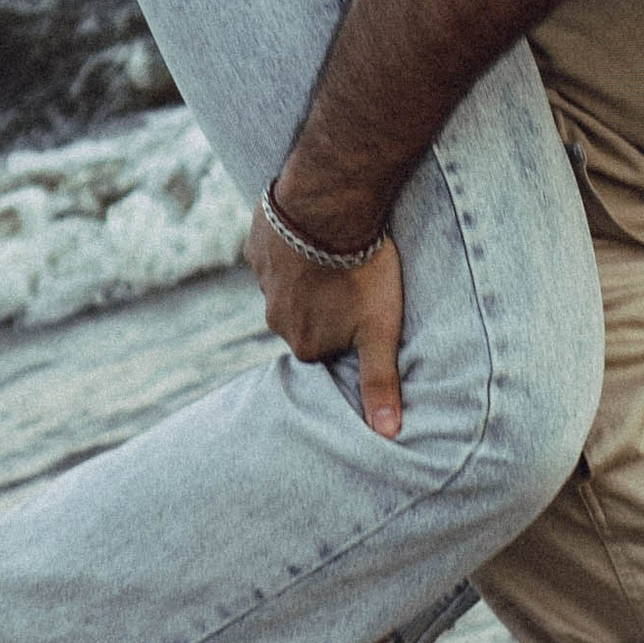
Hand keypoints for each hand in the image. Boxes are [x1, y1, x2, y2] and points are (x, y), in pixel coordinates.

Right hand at [242, 210, 404, 437]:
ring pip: (289, 285)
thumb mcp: (380, 330)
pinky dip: (293, 245)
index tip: (365, 312)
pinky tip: (315, 231)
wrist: (330, 208)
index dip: (348, 329)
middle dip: (327, 304)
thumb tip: (386, 434)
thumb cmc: (362, 272)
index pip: (326, 347)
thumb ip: (380, 381)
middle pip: (306, 318)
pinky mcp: (257, 245)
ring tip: (339, 254)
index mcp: (303, 344)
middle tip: (355, 281)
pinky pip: (275, 252)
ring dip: (310, 274)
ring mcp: (262, 280)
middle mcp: (274, 318)